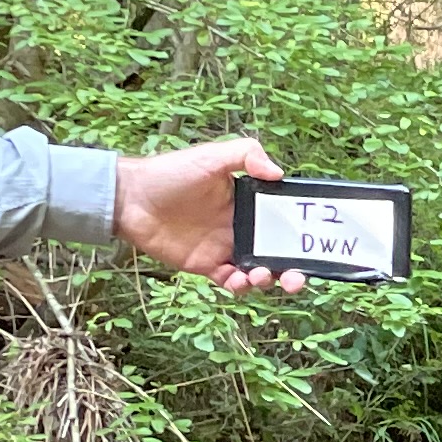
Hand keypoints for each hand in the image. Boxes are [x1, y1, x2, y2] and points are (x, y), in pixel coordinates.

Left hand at [114, 136, 304, 294]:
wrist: (130, 199)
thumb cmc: (170, 172)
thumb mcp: (211, 156)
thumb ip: (246, 155)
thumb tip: (278, 173)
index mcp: (247, 201)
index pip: (282, 220)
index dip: (298, 234)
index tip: (310, 243)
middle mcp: (241, 226)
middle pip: (277, 253)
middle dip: (292, 269)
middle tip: (296, 277)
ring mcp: (224, 248)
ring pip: (258, 272)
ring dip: (268, 279)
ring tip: (262, 276)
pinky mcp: (206, 265)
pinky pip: (231, 282)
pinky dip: (241, 286)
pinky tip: (240, 280)